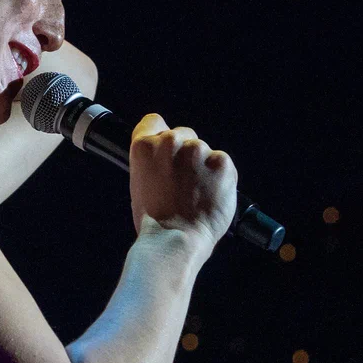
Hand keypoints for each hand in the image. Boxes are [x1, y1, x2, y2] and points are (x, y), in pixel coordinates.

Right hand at [128, 113, 238, 256]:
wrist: (174, 240)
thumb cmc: (154, 221)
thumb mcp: (139, 183)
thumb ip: (153, 162)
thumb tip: (166, 158)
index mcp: (144, 146)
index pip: (154, 121)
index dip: (160, 135)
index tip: (167, 150)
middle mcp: (169, 142)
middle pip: (183, 134)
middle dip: (185, 154)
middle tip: (183, 183)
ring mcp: (197, 151)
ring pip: (204, 150)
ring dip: (204, 167)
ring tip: (197, 194)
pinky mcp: (221, 162)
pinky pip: (222, 163)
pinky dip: (220, 178)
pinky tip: (210, 196)